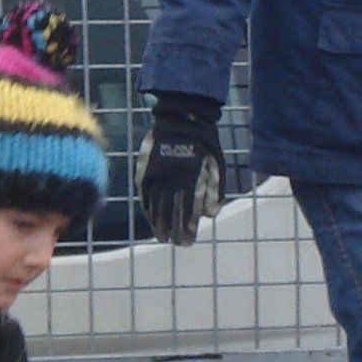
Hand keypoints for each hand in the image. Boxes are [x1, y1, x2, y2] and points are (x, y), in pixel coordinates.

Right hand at [136, 97, 224, 246]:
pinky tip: (150, 218)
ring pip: (156, 204)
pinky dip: (147, 207)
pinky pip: (144, 193)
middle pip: (170, 211)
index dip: (186, 228)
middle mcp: (173, 178)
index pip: (187, 210)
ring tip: (161, 237)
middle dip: (173, 230)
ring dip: (158, 223)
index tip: (187, 242)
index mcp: (192, 178)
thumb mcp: (217, 166)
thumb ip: (214, 192)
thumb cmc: (206, 143)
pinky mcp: (146, 168)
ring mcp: (158, 174)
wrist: (183, 118)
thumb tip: (210, 216)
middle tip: (176, 244)